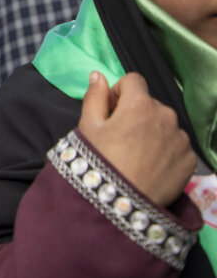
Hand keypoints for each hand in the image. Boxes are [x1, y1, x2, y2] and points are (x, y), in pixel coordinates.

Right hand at [78, 71, 195, 206]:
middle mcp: (166, 115)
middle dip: (136, 113)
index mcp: (140, 104)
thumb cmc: (100, 161)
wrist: (122, 202)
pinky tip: (151, 166)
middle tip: (121, 138)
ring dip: (153, 131)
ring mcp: (181, 138)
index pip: (133, 80)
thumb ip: (94, 97)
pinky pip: (177, 145)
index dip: (119, 93)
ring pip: (165, 124)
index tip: (111, 112)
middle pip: (150, 104)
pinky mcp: (190, 158)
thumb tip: (98, 75)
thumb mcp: (88, 127)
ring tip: (137, 155)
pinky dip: (166, 150)